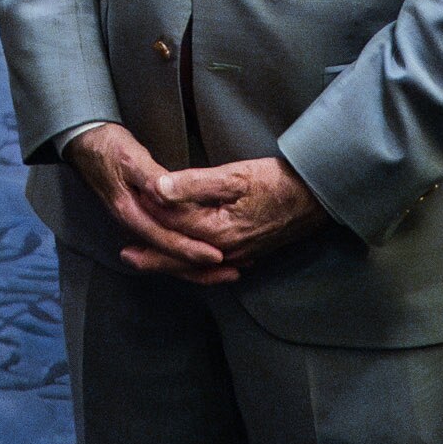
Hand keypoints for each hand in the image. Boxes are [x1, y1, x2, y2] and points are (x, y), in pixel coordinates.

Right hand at [61, 124, 239, 278]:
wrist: (86, 145)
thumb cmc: (109, 148)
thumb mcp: (130, 157)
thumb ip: (150, 176)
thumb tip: (164, 193)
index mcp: (130, 211)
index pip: (164, 237)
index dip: (189, 248)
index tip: (216, 255)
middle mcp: (133, 224)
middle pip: (168, 255)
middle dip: (199, 267)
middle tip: (232, 271)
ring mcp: (137, 225)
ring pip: (168, 255)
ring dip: (196, 266)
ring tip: (226, 271)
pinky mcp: (141, 221)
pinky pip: (166, 244)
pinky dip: (186, 253)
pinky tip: (203, 256)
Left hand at [139, 155, 324, 271]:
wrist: (318, 197)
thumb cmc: (278, 182)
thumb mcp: (234, 176)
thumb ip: (193, 183)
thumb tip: (156, 188)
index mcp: (215, 231)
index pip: (171, 223)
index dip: (149, 211)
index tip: (130, 202)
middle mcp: (223, 251)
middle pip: (178, 255)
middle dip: (151, 254)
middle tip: (124, 254)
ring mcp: (237, 256)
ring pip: (194, 265)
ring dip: (169, 263)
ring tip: (147, 262)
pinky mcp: (248, 254)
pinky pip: (211, 267)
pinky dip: (193, 267)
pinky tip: (189, 264)